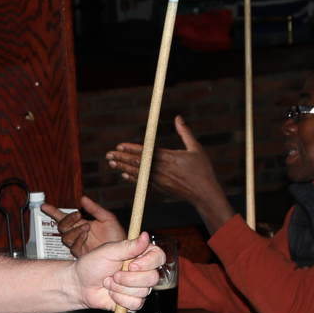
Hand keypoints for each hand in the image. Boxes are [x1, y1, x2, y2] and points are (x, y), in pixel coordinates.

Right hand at [43, 197, 123, 257]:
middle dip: (67, 220)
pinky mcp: (82, 254)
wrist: (123, 251)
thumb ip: (95, 209)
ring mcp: (79, 244)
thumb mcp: (107, 218)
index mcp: (81, 224)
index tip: (44, 206)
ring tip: (87, 227)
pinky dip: (78, 240)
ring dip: (74, 230)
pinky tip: (85, 235)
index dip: (53, 212)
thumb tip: (82, 198)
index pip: (64, 217)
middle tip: (78, 215)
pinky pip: (74, 248)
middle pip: (62, 227)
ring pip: (66, 237)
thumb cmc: (116, 235)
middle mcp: (78, 234)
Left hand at [72, 232, 163, 311]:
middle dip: (129, 279)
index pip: (159, 257)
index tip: (130, 265)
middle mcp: (142, 271)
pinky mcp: (133, 301)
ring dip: (121, 288)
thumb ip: (129, 246)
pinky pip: (136, 304)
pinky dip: (120, 299)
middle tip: (114, 275)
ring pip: (143, 292)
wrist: (80, 284)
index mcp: (139, 254)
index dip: (148, 263)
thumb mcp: (109, 251)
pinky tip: (112, 293)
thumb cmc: (92, 264)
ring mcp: (139, 287)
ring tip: (109, 282)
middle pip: (153, 277)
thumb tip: (145, 236)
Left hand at [106, 115, 235, 235]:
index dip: (130, 149)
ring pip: (137, 173)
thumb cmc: (202, 170)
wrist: (204, 194)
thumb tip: (178, 118)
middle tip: (108, 154)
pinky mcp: (160, 188)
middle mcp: (160, 170)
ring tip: (112, 163)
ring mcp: (159, 181)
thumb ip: (185, 132)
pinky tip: (124, 175)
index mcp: (168, 158)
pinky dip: (132, 178)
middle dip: (121, 158)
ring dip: (123, 167)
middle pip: (136, 163)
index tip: (119, 145)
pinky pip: (142, 183)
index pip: (144, 152)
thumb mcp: (195, 148)